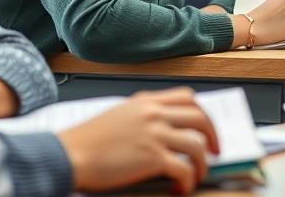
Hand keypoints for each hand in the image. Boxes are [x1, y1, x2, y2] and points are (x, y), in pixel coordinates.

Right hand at [57, 88, 218, 194]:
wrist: (69, 154)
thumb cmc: (87, 140)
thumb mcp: (118, 115)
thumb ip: (141, 116)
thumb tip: (163, 131)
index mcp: (145, 101)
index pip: (187, 97)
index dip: (202, 113)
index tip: (205, 128)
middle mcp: (153, 113)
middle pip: (200, 117)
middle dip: (212, 136)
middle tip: (214, 152)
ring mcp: (154, 134)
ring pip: (197, 144)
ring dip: (203, 163)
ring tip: (198, 176)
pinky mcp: (152, 157)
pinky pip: (184, 169)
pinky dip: (188, 181)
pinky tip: (180, 189)